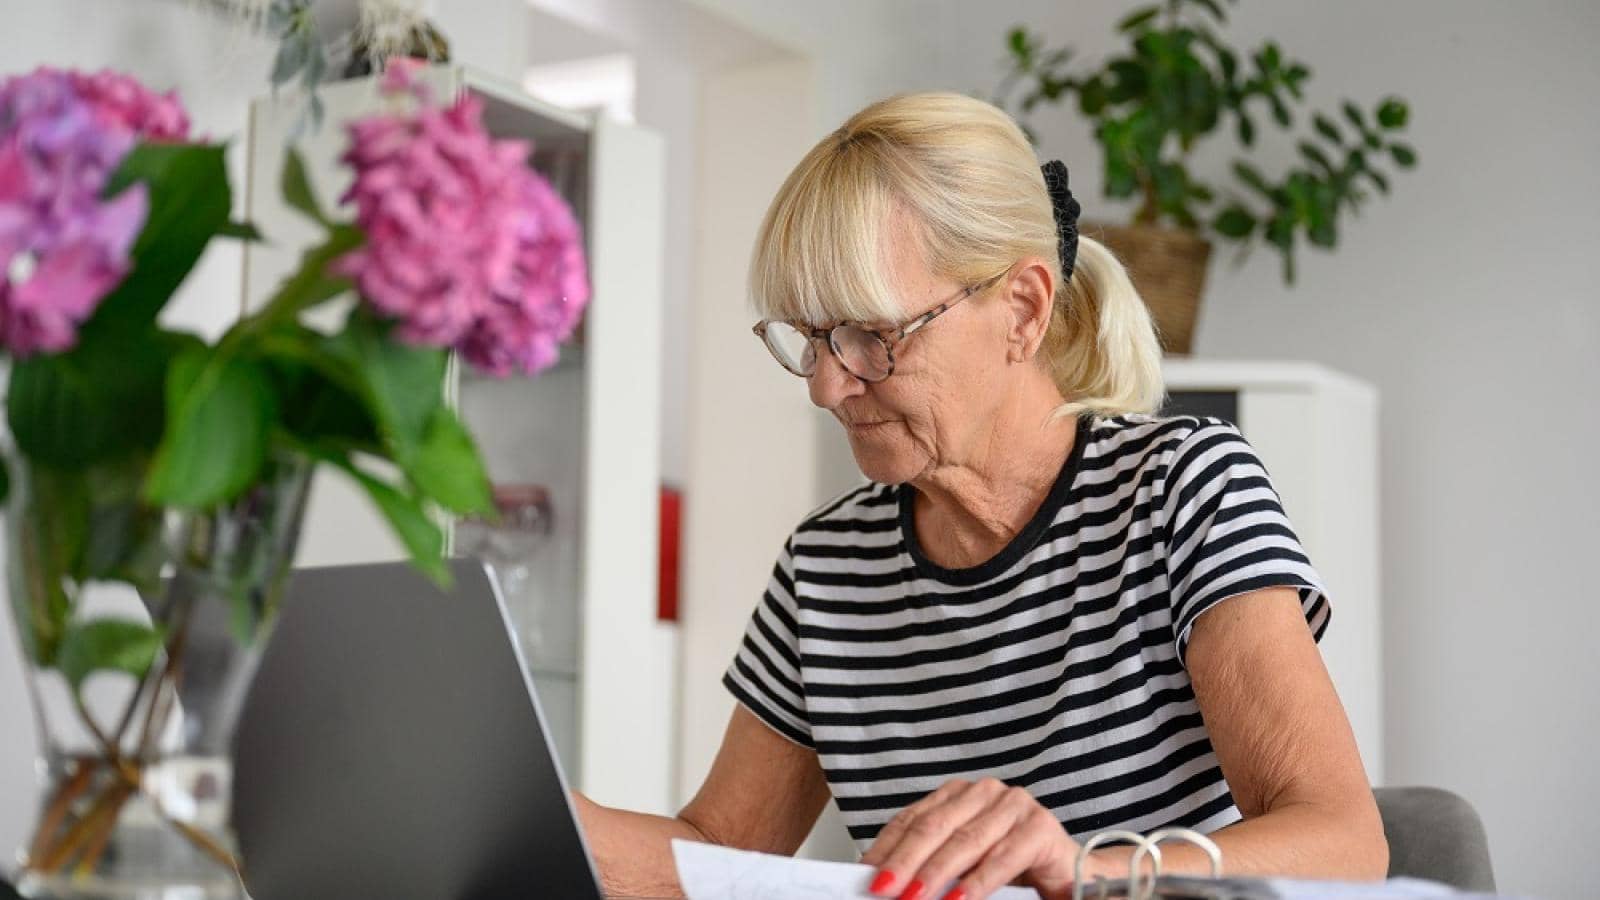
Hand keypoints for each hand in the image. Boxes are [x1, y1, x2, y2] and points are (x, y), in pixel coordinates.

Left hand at [859, 777, 1108, 899]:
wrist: (1070, 876)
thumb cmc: (1013, 869)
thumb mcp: (961, 865)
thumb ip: (930, 864)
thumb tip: (884, 881)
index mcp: (959, 796)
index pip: (912, 819)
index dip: (886, 848)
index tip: (865, 875)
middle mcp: (984, 793)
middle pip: (933, 827)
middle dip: (904, 862)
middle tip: (883, 888)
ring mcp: (1014, 806)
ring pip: (965, 841)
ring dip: (936, 874)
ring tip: (913, 897)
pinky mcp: (1040, 827)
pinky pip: (1002, 858)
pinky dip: (977, 883)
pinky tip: (957, 899)